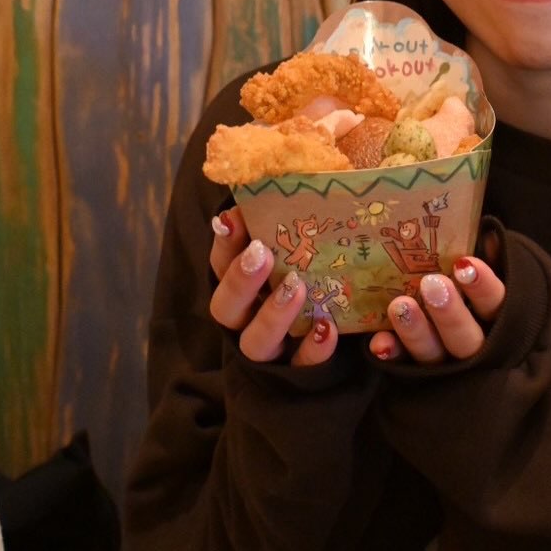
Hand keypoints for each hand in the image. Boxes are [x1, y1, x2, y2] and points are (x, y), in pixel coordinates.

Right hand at [208, 207, 337, 365]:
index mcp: (241, 290)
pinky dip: (313, 349)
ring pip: (256, 343)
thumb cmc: (313, 285)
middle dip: (240, 281)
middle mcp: (247, 322)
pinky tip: (327, 327)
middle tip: (261, 254)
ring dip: (273, 314)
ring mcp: (271, 352)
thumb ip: (289, 228)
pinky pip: (302, 367)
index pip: (220, 266)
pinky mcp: (299, 375)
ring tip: (296, 287)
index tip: (233, 218)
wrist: (330, 357)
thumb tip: (296, 174)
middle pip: (226, 308)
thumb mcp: (299, 256)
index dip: (223, 245)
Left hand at [368, 255, 505, 364]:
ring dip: (417, 332)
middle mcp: (476, 347)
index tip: (465, 264)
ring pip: (435, 355)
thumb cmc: (476, 296)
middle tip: (431, 284)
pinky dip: (393, 354)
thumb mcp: (489, 276)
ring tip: (400, 305)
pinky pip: (404, 366)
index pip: (496, 305)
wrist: (466, 342)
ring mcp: (446, 364)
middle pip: (467, 338)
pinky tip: (380, 342)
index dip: (483, 287)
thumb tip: (490, 237)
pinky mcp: (418, 372)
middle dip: (449, 313)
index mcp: (497, 320)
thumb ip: (492, 259)